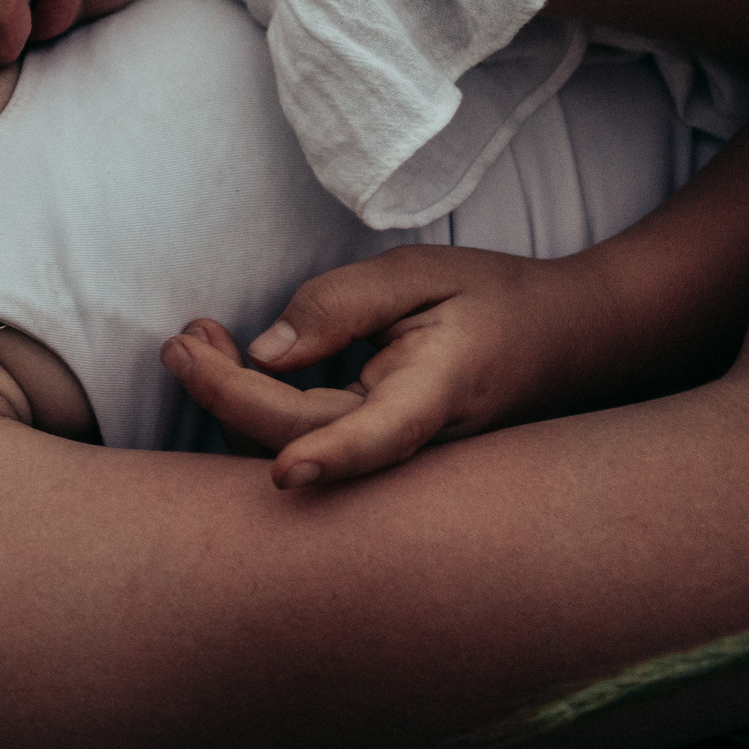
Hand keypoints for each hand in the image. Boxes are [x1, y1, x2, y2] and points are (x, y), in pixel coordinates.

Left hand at [157, 245, 593, 489]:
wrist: (566, 343)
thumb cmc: (494, 299)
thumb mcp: (423, 273)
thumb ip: (344, 304)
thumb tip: (267, 350)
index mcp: (439, 391)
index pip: (381, 435)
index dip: (333, 457)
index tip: (286, 476)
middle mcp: (415, 441)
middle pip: (305, 440)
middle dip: (226, 394)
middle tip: (182, 338)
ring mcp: (394, 458)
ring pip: (296, 453)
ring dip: (231, 402)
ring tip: (196, 339)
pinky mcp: (373, 457)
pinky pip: (304, 448)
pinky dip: (255, 410)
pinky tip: (233, 362)